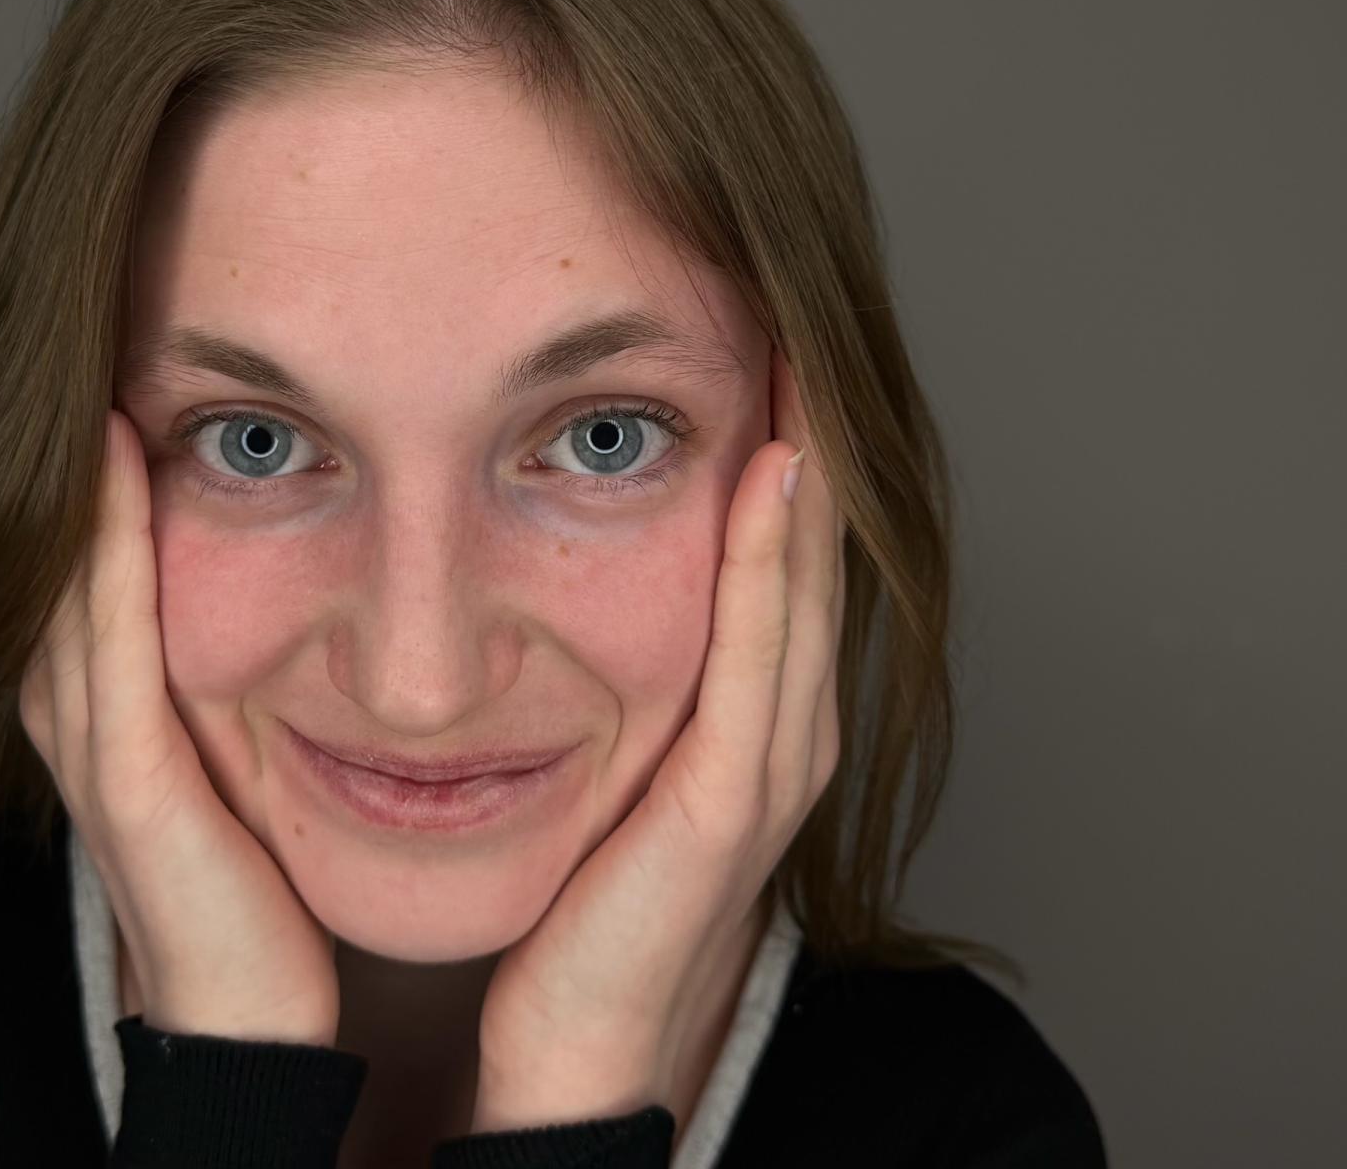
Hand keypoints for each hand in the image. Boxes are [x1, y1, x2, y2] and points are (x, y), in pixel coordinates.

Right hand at [19, 408, 341, 1046]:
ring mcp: (91, 741)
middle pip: (57, 550)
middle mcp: (76, 708)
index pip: (84, 552)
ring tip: (95, 364)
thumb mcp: (233, 743)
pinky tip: (119, 462)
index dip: (94, 459)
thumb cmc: (254, 877)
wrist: (249, 1008)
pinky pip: (110, 637)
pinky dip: (108, 546)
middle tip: (94, 331)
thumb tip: (298, 576)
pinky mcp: (128, 777)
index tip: (127, 355)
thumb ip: (232, 664)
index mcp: (100, 699)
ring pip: (70, 575)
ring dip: (79, 473)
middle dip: (71, 448)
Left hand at [471, 346, 845, 1129]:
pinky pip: (761, 657)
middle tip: (792, 303)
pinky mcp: (733, 805)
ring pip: (802, 583)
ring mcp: (771, 763)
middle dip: (810, 426)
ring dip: (809, 463)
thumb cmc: (576, 902)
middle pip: (808, 549)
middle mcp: (779, 725)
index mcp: (746, 711)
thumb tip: (536, 569)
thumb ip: (597, 666)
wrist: (575, 1042)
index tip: (754, 331)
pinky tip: (774, 469)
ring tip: (801, 348)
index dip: (778, 439)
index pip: (772, 550)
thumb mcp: (598, 754)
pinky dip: (773, 558)